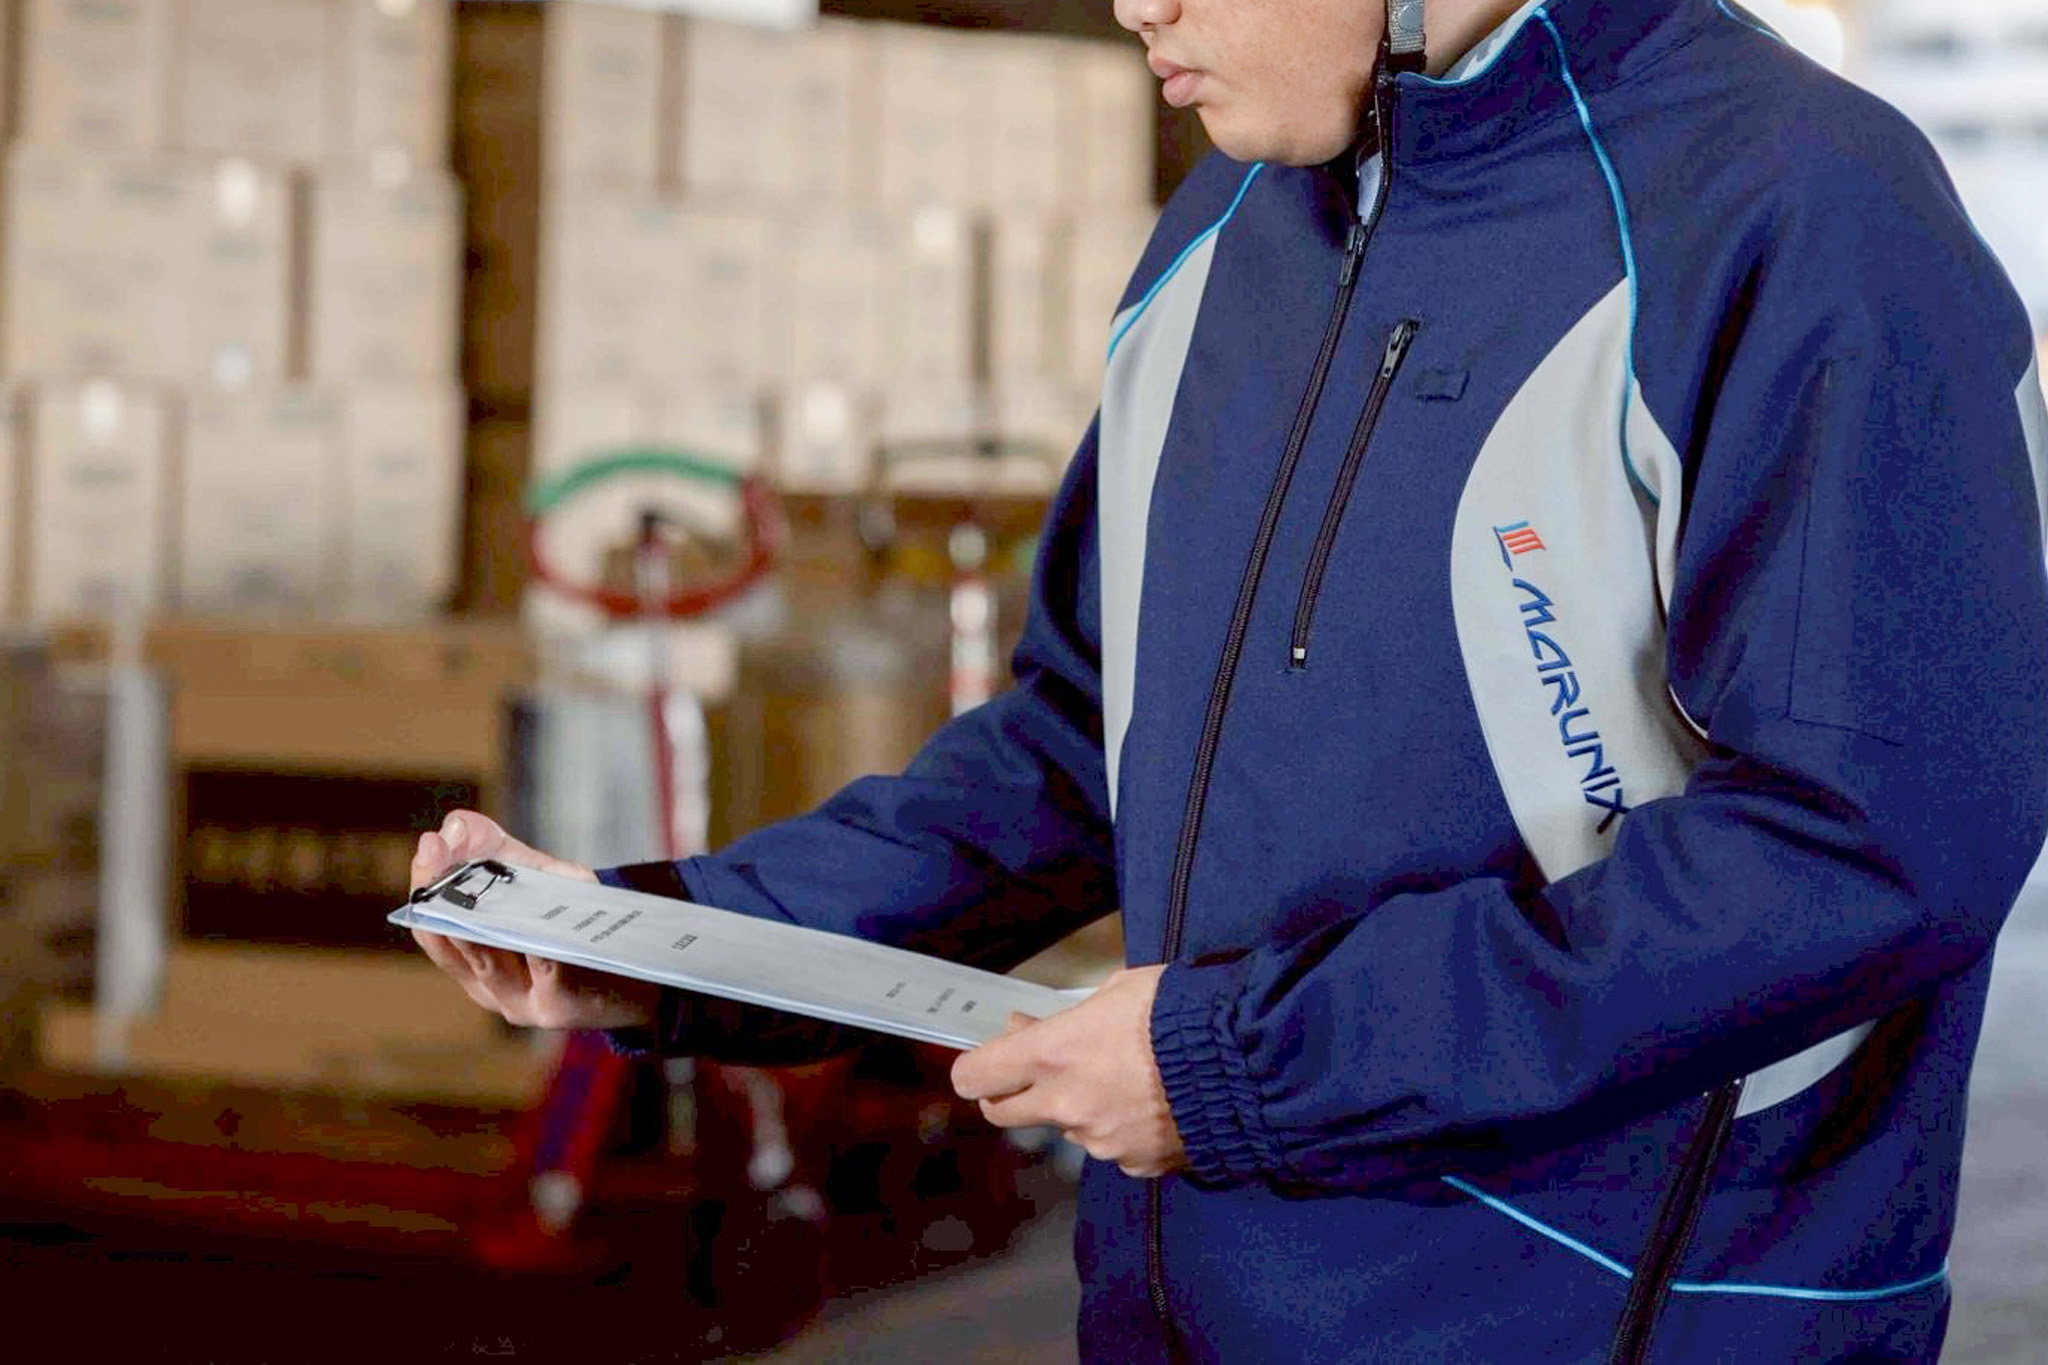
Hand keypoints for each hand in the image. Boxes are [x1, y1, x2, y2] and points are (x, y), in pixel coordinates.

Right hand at [408, 809, 660, 1031]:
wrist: (637, 966)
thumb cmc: (576, 921)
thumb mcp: (537, 877)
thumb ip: (491, 848)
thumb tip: (453, 828)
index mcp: (472, 961)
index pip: (431, 927)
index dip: (424, 884)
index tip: (428, 845)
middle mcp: (487, 988)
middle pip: (450, 945)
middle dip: (440, 894)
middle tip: (436, 852)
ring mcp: (520, 1003)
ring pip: (486, 964)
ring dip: (476, 928)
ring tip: (465, 890)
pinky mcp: (559, 1009)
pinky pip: (544, 978)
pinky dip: (538, 953)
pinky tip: (538, 932)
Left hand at [950, 966, 1185, 1178]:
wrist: (1243, 1062)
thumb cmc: (1179, 1011)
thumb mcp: (1119, 990)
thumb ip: (1069, 1016)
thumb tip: (1032, 1029)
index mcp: (1053, 1055)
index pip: (975, 1076)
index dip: (975, 1068)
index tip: (988, 1060)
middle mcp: (1066, 1105)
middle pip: (1003, 1114)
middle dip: (1010, 1095)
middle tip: (1035, 1074)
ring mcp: (1099, 1141)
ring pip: (1067, 1129)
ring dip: (1079, 1110)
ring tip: (1124, 1081)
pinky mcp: (1134, 1164)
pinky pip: (1112, 1148)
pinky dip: (1122, 1131)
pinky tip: (1153, 1106)